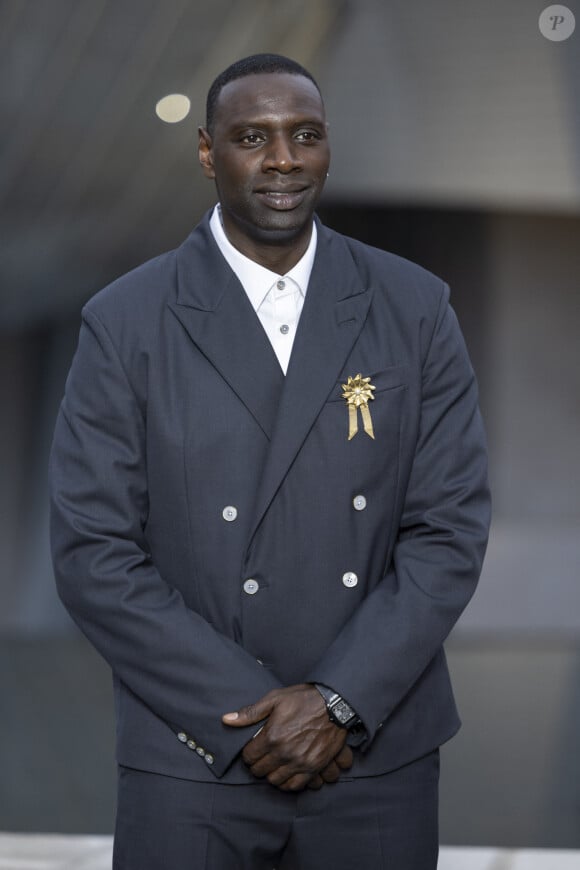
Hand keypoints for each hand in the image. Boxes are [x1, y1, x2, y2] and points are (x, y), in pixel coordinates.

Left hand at [222, 684, 351, 790]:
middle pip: (260, 771)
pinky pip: (294, 786)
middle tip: (262, 756)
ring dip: (271, 774)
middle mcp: (284, 753)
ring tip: (274, 764)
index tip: (253, 748)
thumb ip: (250, 713)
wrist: (335, 705)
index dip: (248, 753)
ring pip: (275, 781)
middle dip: (258, 764)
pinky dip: (288, 783)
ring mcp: (299, 762)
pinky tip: (287, 773)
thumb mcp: (275, 699)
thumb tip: (226, 720)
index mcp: (272, 736)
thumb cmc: (303, 699)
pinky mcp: (313, 768)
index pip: (249, 757)